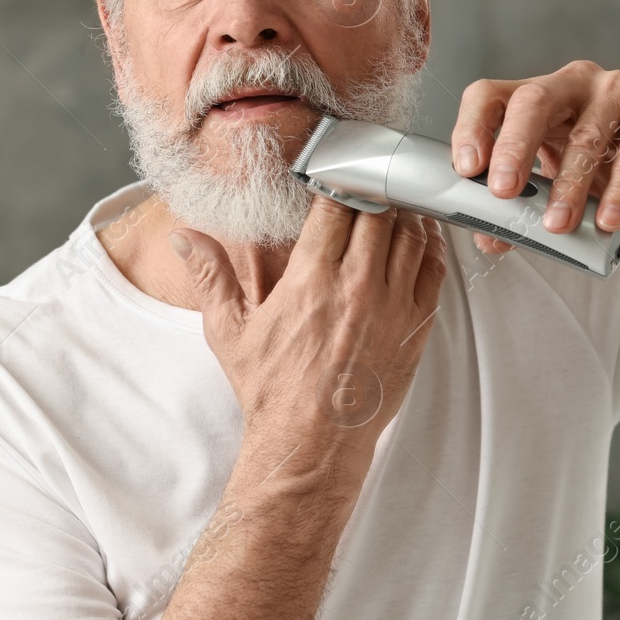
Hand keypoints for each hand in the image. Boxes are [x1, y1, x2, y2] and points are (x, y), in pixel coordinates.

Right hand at [170, 197, 445, 469]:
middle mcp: (356, 287)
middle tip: (367, 184)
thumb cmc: (273, 392)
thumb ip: (210, 276)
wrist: (312, 444)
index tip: (336, 174)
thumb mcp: (229, 332)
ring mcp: (392, 306)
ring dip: (405, 213)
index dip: (338, 182)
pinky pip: (434, 270)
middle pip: (378, 212)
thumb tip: (184, 238)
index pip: (336, 205)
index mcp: (310, 279)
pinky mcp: (417, 327)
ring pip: (412, 235)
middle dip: (373, 192)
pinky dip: (431, 246)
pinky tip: (422, 237)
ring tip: (395, 204)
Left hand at [450, 60, 619, 252]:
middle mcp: (570, 84)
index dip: (471, 127)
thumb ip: (524, 209)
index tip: (466, 170)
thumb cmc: (610, 173)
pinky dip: (619, 190)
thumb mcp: (559, 190)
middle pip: (530, 102)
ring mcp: (613, 89)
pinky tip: (607, 220)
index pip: (490, 96)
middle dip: (512, 148)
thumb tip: (491, 239)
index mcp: (536, 97)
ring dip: (567, 186)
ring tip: (557, 225)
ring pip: (584, 135)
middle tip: (503, 191)